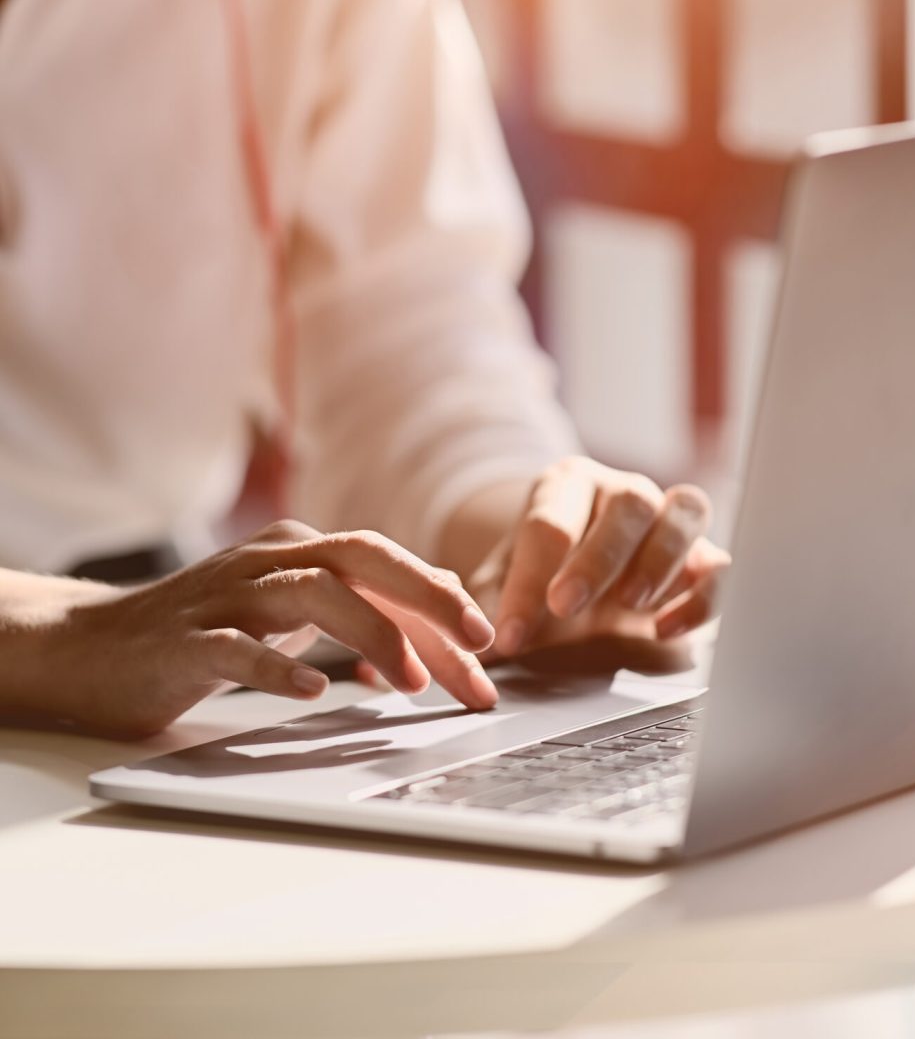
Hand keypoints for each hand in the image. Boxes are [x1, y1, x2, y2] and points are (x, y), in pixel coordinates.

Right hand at [5, 520, 496, 735]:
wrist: (98, 645)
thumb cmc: (210, 629)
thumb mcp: (293, 611)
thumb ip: (361, 606)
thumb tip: (438, 616)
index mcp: (303, 551)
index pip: (390, 570)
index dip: (445, 612)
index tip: (488, 661)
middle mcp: (272, 560)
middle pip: (365, 558)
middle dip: (429, 599)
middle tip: (479, 647)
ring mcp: (229, 595)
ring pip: (313, 592)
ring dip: (371, 633)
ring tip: (412, 683)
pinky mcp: (189, 638)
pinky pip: (239, 648)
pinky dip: (280, 666)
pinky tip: (315, 691)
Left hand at [468, 458, 729, 661]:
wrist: (580, 577)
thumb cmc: (539, 576)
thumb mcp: (501, 586)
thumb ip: (482, 606)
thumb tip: (470, 640)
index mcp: (566, 483)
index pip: (549, 522)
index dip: (528, 580)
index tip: (512, 633)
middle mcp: (623, 490)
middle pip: (627, 502)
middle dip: (596, 557)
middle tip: (564, 606)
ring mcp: (668, 517)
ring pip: (685, 511)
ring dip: (660, 559)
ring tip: (630, 607)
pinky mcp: (704, 555)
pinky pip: (720, 563)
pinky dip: (702, 596)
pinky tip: (667, 629)